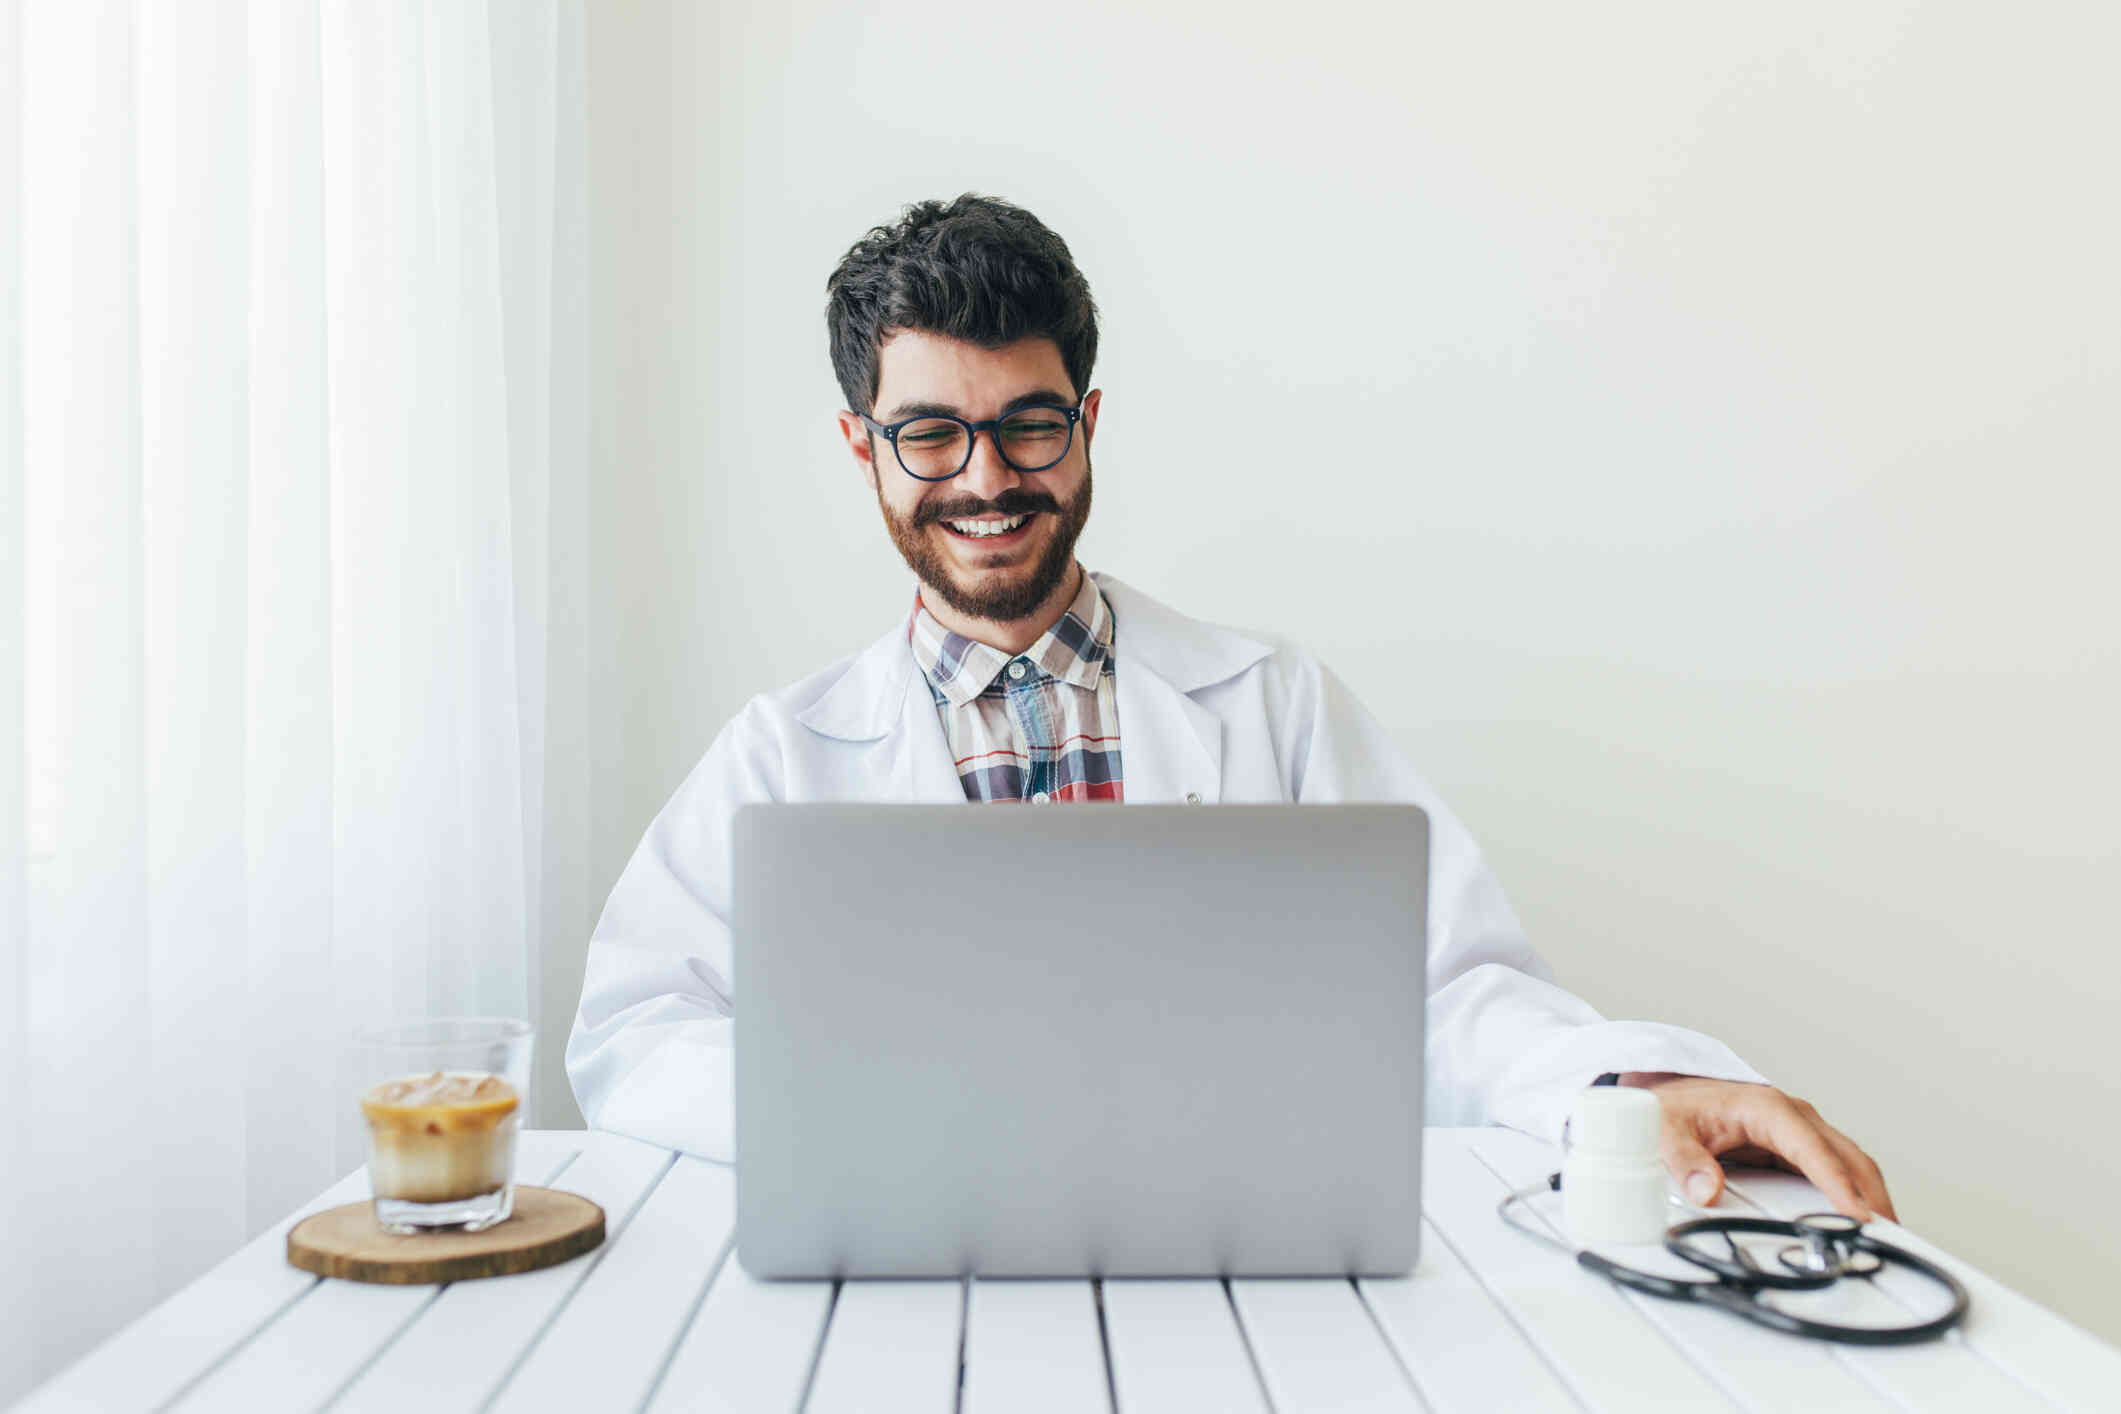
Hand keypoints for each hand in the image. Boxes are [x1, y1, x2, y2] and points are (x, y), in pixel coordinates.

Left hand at [1617, 1072, 1896, 1221]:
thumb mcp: (1666, 1131)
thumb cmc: (1673, 1106)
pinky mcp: (1799, 1150)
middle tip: (1889, 1242)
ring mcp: (1800, 1133)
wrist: (1671, 1093)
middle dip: (1872, 1198)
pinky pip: (1836, 1174)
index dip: (1838, 1183)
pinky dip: (1853, 1198)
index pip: (1813, 1148)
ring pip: (1851, 1166)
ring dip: (1870, 1200)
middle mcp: (1793, 1118)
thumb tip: (1708, 1190)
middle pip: (1848, 1158)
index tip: (1859, 1215)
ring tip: (1885, 1242)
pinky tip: (1858, 1227)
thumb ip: (1684, 1161)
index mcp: (1767, 1109)